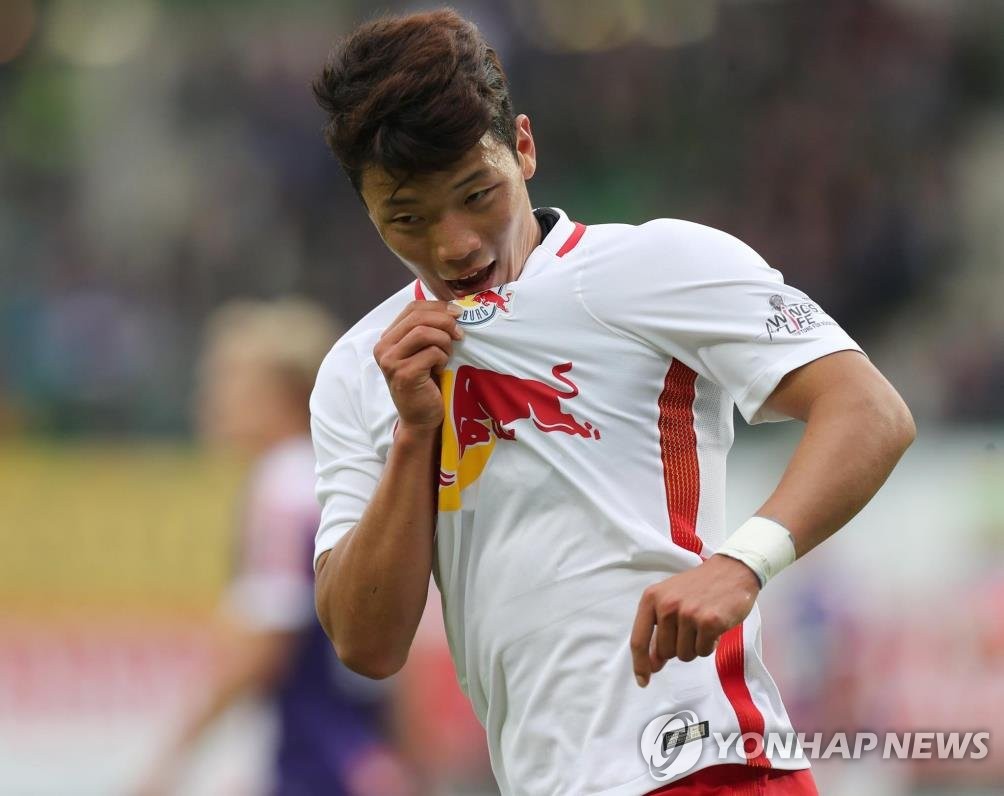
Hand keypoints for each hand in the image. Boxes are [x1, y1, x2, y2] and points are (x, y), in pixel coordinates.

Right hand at [373, 300, 462, 431]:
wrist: (421, 417)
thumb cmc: (426, 383)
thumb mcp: (424, 351)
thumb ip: (428, 329)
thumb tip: (454, 308)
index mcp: (387, 337)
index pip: (412, 308)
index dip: (437, 306)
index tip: (458, 313)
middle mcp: (383, 347)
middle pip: (418, 317)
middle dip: (445, 321)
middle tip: (460, 334)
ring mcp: (390, 361)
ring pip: (424, 332)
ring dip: (444, 341)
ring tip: (447, 355)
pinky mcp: (403, 374)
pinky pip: (431, 353)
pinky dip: (442, 358)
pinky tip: (440, 369)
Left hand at [630, 554, 760, 686]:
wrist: (731, 570)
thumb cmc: (699, 587)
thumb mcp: (670, 599)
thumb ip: (658, 629)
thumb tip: (652, 664)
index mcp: (651, 598)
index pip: (638, 640)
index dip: (640, 665)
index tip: (643, 681)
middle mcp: (667, 605)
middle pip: (665, 653)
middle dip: (678, 648)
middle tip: (691, 629)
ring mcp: (688, 613)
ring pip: (685, 655)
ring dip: (695, 646)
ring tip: (702, 625)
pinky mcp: (710, 622)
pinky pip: (703, 651)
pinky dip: (709, 645)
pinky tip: (714, 627)